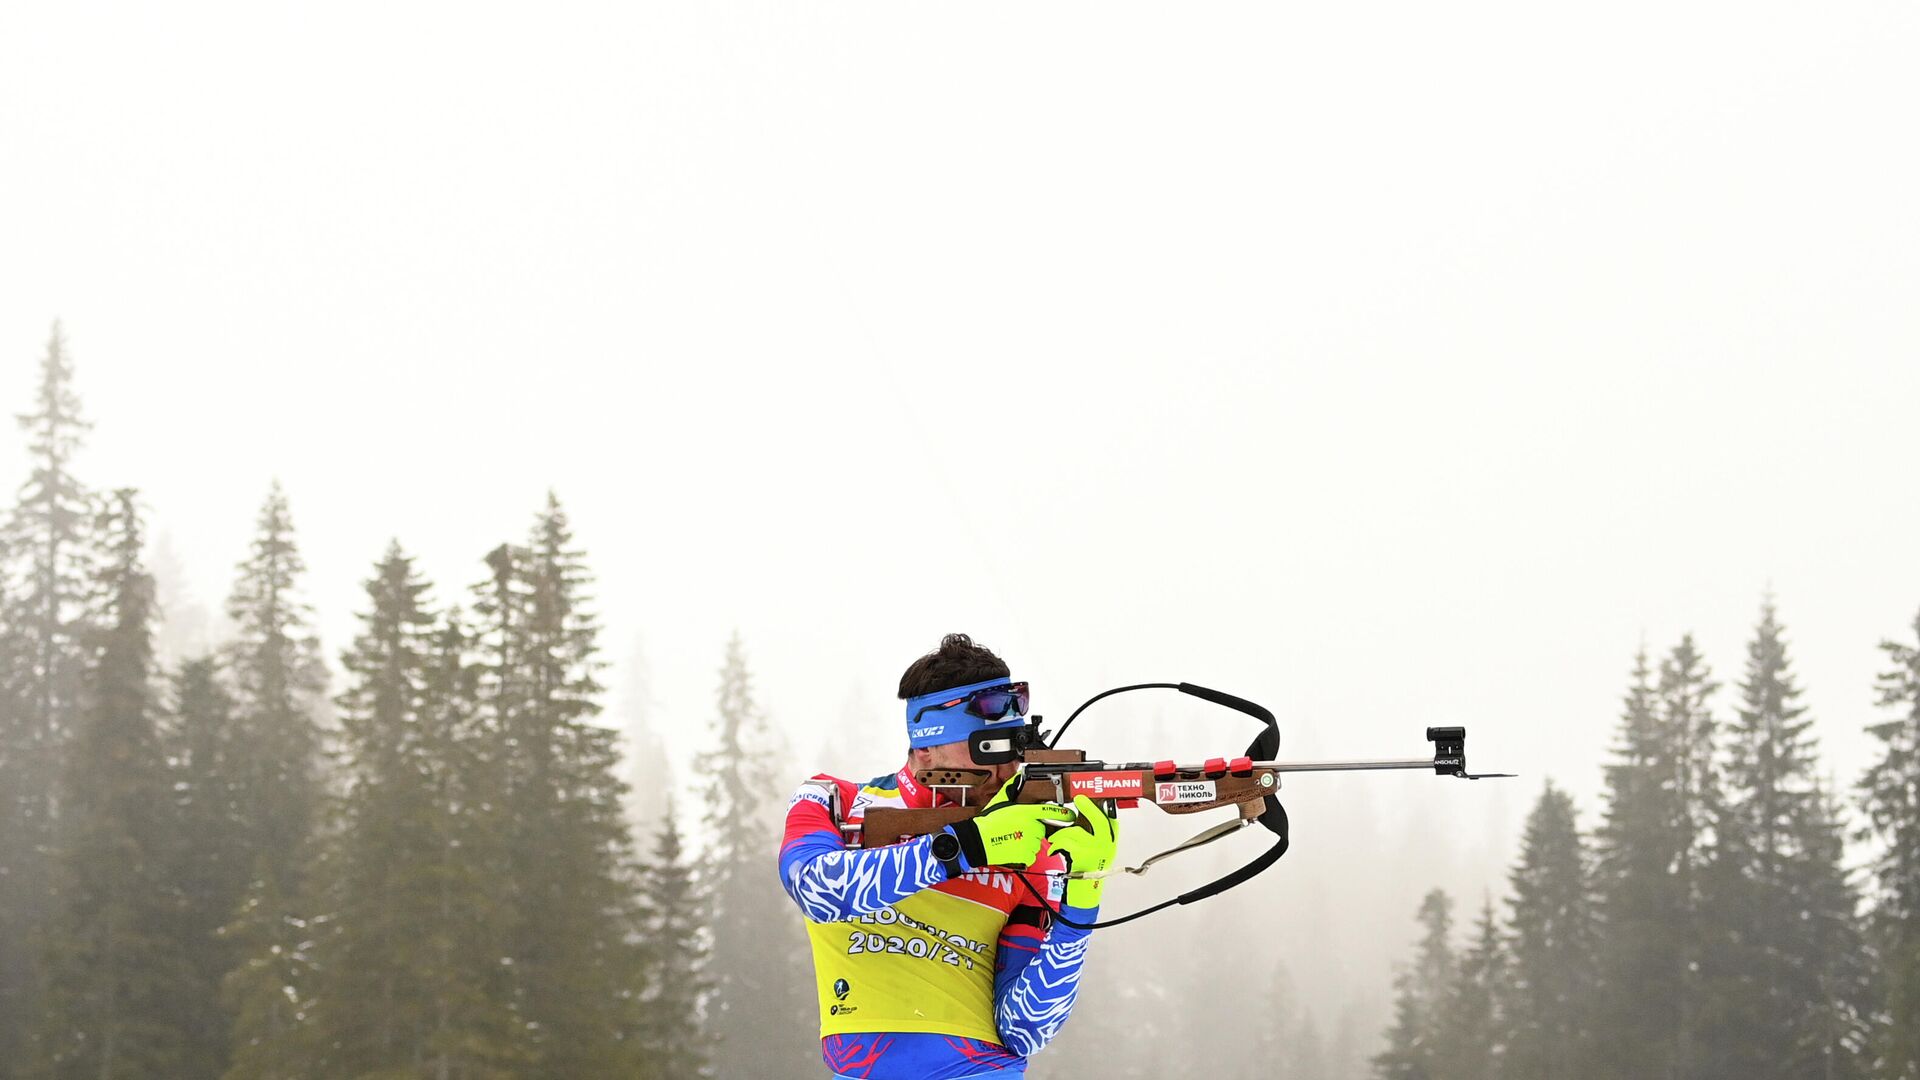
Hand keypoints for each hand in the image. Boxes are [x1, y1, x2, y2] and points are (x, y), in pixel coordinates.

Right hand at [947, 774, 1074, 870]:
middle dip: (1032, 830)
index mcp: (1026, 812)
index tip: (1071, 816)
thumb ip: (1011, 788)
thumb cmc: (988, 822)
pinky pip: (1030, 855)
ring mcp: (1029, 842)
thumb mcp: (1000, 801)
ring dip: (1027, 842)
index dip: (1063, 814)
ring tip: (1012, 839)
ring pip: (1035, 843)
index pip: (1049, 812)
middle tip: (1017, 830)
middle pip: (1040, 829)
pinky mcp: (1026, 855)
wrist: (978, 841)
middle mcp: (1030, 827)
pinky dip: (1023, 854)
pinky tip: (1012, 848)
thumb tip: (1017, 777)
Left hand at [1039, 795, 1118, 908]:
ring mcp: (1097, 851)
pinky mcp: (1083, 857)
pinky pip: (1067, 842)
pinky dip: (1057, 844)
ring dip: (1061, 834)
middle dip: (1088, 807)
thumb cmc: (1087, 872)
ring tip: (1056, 840)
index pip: (1109, 821)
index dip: (1099, 808)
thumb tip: (1082, 815)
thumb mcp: (1095, 852)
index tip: (1089, 799)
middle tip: (1079, 799)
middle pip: (1100, 821)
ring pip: (1076, 832)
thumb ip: (1092, 835)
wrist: (1085, 895)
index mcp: (1111, 844)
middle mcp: (1108, 847)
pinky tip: (1054, 849)